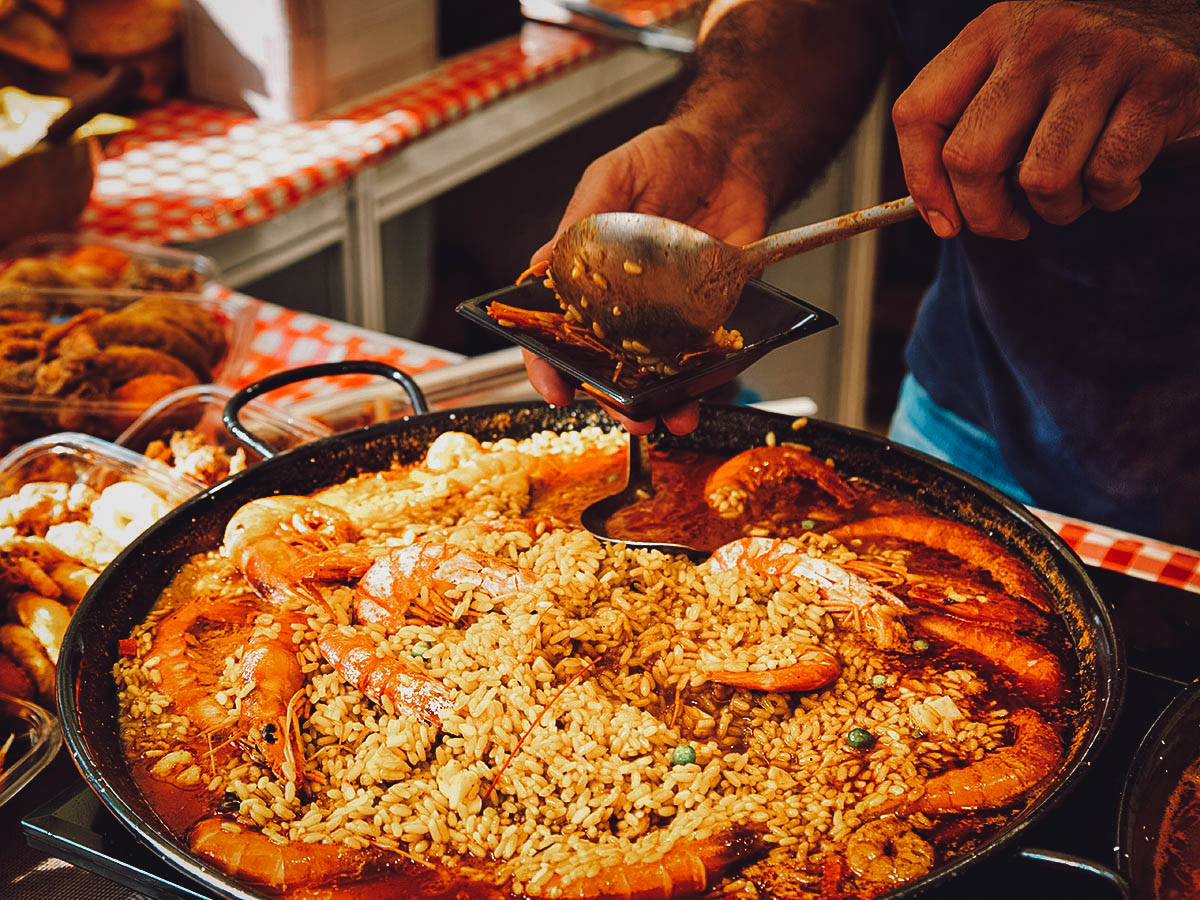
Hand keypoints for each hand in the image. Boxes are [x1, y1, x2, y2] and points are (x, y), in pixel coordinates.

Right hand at [523, 120, 772, 433]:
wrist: (729, 153)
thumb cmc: (663, 157)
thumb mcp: (611, 176)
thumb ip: (580, 219)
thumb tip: (542, 262)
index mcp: (584, 276)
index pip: (555, 331)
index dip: (548, 365)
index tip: (555, 388)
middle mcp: (621, 304)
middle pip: (607, 366)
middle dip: (614, 398)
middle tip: (628, 413)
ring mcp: (665, 313)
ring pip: (656, 372)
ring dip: (664, 400)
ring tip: (673, 415)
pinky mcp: (708, 312)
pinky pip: (704, 353)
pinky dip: (706, 377)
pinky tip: (707, 389)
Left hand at [892, 1, 1199, 239]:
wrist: (1188, 15)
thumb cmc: (1091, 61)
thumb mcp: (1021, 64)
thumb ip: (976, 117)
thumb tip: (940, 210)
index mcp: (993, 30)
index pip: (918, 113)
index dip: (921, 183)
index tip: (944, 221)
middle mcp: (1041, 37)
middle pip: (970, 158)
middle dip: (985, 214)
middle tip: (1009, 223)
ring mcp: (1102, 58)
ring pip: (1040, 180)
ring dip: (1056, 208)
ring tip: (1074, 191)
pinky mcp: (1159, 84)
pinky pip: (1107, 178)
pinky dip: (1110, 196)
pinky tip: (1119, 176)